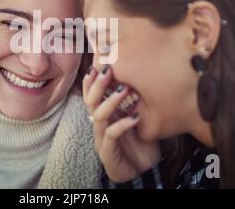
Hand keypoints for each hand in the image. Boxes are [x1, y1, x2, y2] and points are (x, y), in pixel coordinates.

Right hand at [83, 65, 161, 182]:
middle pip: (90, 101)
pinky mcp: (108, 152)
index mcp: (104, 115)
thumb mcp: (137, 115)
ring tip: (125, 89)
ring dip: (110, 101)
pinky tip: (136, 117)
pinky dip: (123, 124)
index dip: (91, 80)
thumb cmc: (141, 141)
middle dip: (97, 84)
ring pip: (98, 116)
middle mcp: (100, 125)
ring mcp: (102, 138)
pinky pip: (112, 135)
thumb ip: (133, 100)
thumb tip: (139, 74)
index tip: (97, 63)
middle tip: (108, 70)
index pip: (91, 94)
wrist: (143, 170)